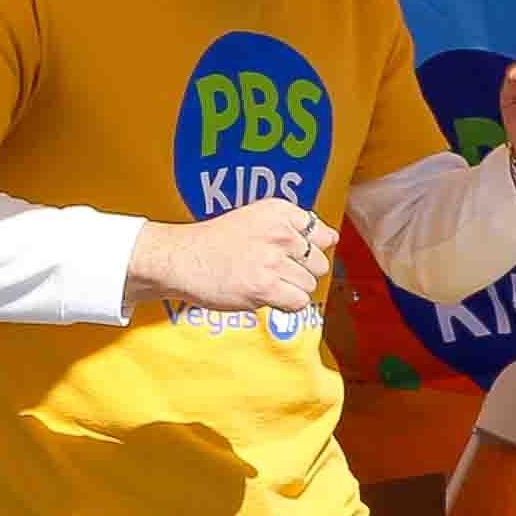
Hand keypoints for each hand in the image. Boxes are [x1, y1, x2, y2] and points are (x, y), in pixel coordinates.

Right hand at [142, 197, 333, 316]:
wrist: (183, 258)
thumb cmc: (217, 242)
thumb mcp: (257, 218)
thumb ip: (294, 225)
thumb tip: (332, 238)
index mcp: (279, 211)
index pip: (322, 234)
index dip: (311, 250)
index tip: (293, 255)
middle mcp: (280, 232)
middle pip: (319, 264)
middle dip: (301, 272)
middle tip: (274, 272)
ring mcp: (272, 260)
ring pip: (308, 286)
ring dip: (290, 290)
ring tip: (265, 283)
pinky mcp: (264, 287)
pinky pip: (298, 302)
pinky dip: (285, 305)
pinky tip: (266, 296)